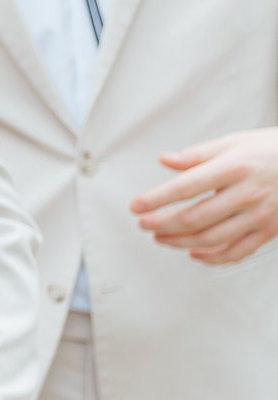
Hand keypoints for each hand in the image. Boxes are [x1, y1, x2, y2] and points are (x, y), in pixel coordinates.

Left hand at [131, 128, 277, 264]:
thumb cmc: (273, 149)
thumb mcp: (236, 142)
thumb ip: (198, 154)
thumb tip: (164, 160)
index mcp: (234, 168)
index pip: (187, 187)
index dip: (157, 199)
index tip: (136, 206)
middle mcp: (247, 194)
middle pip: (196, 218)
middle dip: (163, 224)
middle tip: (143, 224)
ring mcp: (260, 215)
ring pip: (212, 238)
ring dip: (180, 242)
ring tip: (160, 237)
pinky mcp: (270, 231)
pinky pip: (238, 252)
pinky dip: (213, 258)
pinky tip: (194, 253)